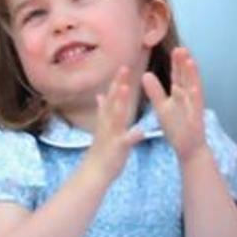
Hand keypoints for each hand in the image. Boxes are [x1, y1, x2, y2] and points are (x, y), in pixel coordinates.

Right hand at [85, 66, 143, 182]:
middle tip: (124, 66)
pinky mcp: (117, 147)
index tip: (124, 64)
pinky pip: (126, 141)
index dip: (117, 80)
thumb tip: (100, 95)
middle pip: (113, 100)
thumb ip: (104, 110)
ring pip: (116, 116)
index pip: (112, 95)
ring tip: (126, 88)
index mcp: (107, 118)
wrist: (94, 172)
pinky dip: (133, 135)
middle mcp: (107, 122)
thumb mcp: (103, 126)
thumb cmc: (103, 149)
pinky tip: (141, 131)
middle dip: (118, 83)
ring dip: (120, 102)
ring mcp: (111, 134)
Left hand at [142, 47, 208, 164]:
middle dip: (185, 64)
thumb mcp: (162, 107)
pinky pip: (195, 107)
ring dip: (192, 76)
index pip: (178, 76)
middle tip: (181, 48)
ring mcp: (194, 107)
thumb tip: (145, 74)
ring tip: (190, 61)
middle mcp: (189, 98)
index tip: (175, 49)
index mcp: (180, 95)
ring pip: (194, 88)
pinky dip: (195, 97)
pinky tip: (194, 88)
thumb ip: (155, 91)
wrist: (189, 148)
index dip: (176, 63)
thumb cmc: (176, 128)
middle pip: (187, 78)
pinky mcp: (196, 118)